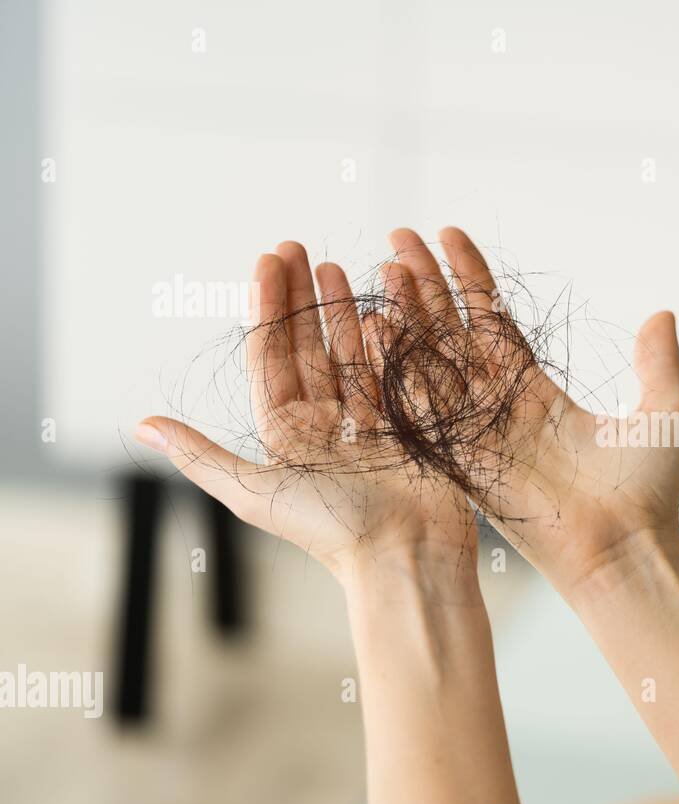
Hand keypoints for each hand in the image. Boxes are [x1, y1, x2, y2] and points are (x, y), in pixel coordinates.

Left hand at [134, 242, 478, 581]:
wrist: (408, 556)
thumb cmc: (333, 529)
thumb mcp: (254, 490)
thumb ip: (201, 454)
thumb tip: (140, 424)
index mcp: (288, 440)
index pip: (271, 361)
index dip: (268, 309)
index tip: (268, 262)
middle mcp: (327, 431)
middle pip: (309, 350)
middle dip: (303, 299)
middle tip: (298, 247)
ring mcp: (372, 427)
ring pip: (352, 356)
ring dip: (344, 311)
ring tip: (337, 266)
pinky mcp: (412, 429)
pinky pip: (395, 375)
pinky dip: (389, 340)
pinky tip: (383, 305)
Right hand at [385, 226, 678, 595]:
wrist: (627, 551)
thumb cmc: (649, 494)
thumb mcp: (664, 414)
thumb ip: (658, 362)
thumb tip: (662, 313)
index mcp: (539, 394)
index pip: (494, 323)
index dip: (471, 279)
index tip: (448, 234)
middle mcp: (502, 408)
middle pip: (453, 333)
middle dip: (425, 284)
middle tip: (397, 234)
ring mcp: (479, 432)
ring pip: (434, 360)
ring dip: (408, 312)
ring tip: (383, 263)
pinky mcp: (465, 459)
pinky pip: (428, 404)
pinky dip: (402, 365)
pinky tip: (378, 322)